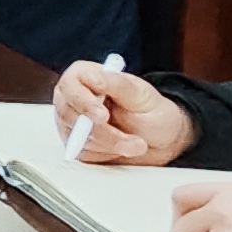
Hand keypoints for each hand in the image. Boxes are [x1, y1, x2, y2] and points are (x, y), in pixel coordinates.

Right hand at [52, 59, 193, 164]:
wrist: (160, 140)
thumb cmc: (152, 112)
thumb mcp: (140, 95)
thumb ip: (115, 83)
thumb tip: (89, 77)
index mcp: (86, 77)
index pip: (70, 86)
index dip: (83, 102)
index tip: (103, 117)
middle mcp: (74, 99)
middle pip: (70, 115)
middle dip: (102, 131)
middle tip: (130, 139)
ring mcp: (73, 124)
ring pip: (77, 138)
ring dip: (110, 145)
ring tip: (136, 144)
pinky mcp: (78, 145)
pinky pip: (83, 153)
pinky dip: (107, 154)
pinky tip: (123, 148)